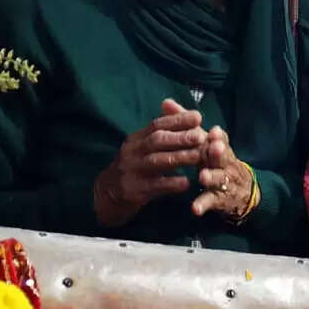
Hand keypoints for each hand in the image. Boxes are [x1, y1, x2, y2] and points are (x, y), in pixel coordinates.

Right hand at [93, 100, 207, 225]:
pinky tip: (186, 183)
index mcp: (137, 139)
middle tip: (200, 136)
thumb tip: (180, 113)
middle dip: (179, 137)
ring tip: (198, 157)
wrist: (107, 194)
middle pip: (155, 140)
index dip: (177, 120)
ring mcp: (131, 171)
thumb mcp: (142, 149)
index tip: (198, 117)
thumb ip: (160, 135)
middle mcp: (132, 151)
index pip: (157, 125)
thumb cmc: (134, 168)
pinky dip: (171, 184)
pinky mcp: (132, 190)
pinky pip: (154, 186)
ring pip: (155, 161)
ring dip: (178, 158)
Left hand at [188, 120, 256, 220]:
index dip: (218, 136)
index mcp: (218, 147)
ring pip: (218, 178)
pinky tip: (194, 209)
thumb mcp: (203, 141)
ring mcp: (223, 181)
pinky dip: (202, 204)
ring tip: (202, 176)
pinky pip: (210, 201)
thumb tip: (165, 102)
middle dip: (218, 152)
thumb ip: (183, 123)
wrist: (241, 190)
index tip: (214, 130)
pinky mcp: (219, 199)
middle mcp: (224, 163)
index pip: (220, 139)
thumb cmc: (214, 160)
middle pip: (223, 156)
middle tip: (213, 148)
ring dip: (211, 177)